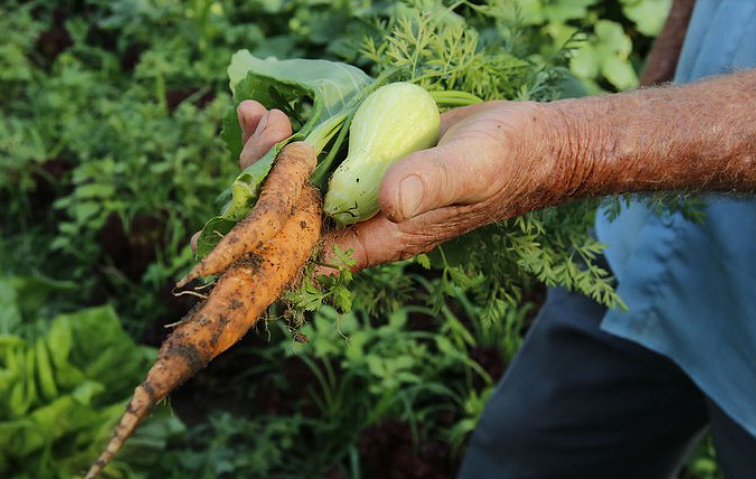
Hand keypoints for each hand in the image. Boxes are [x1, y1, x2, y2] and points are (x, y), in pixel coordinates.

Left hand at [203, 98, 559, 271]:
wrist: (524, 141)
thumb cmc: (505, 160)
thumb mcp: (472, 168)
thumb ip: (434, 183)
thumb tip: (390, 201)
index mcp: (383, 237)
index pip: (311, 251)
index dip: (275, 226)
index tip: (262, 181)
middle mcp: (363, 219)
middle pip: (292, 215)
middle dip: (263, 176)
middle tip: (269, 127)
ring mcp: (360, 189)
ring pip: (294, 184)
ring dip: (267, 152)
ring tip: (259, 113)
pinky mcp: (362, 160)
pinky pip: (313, 155)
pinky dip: (285, 137)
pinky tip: (265, 110)